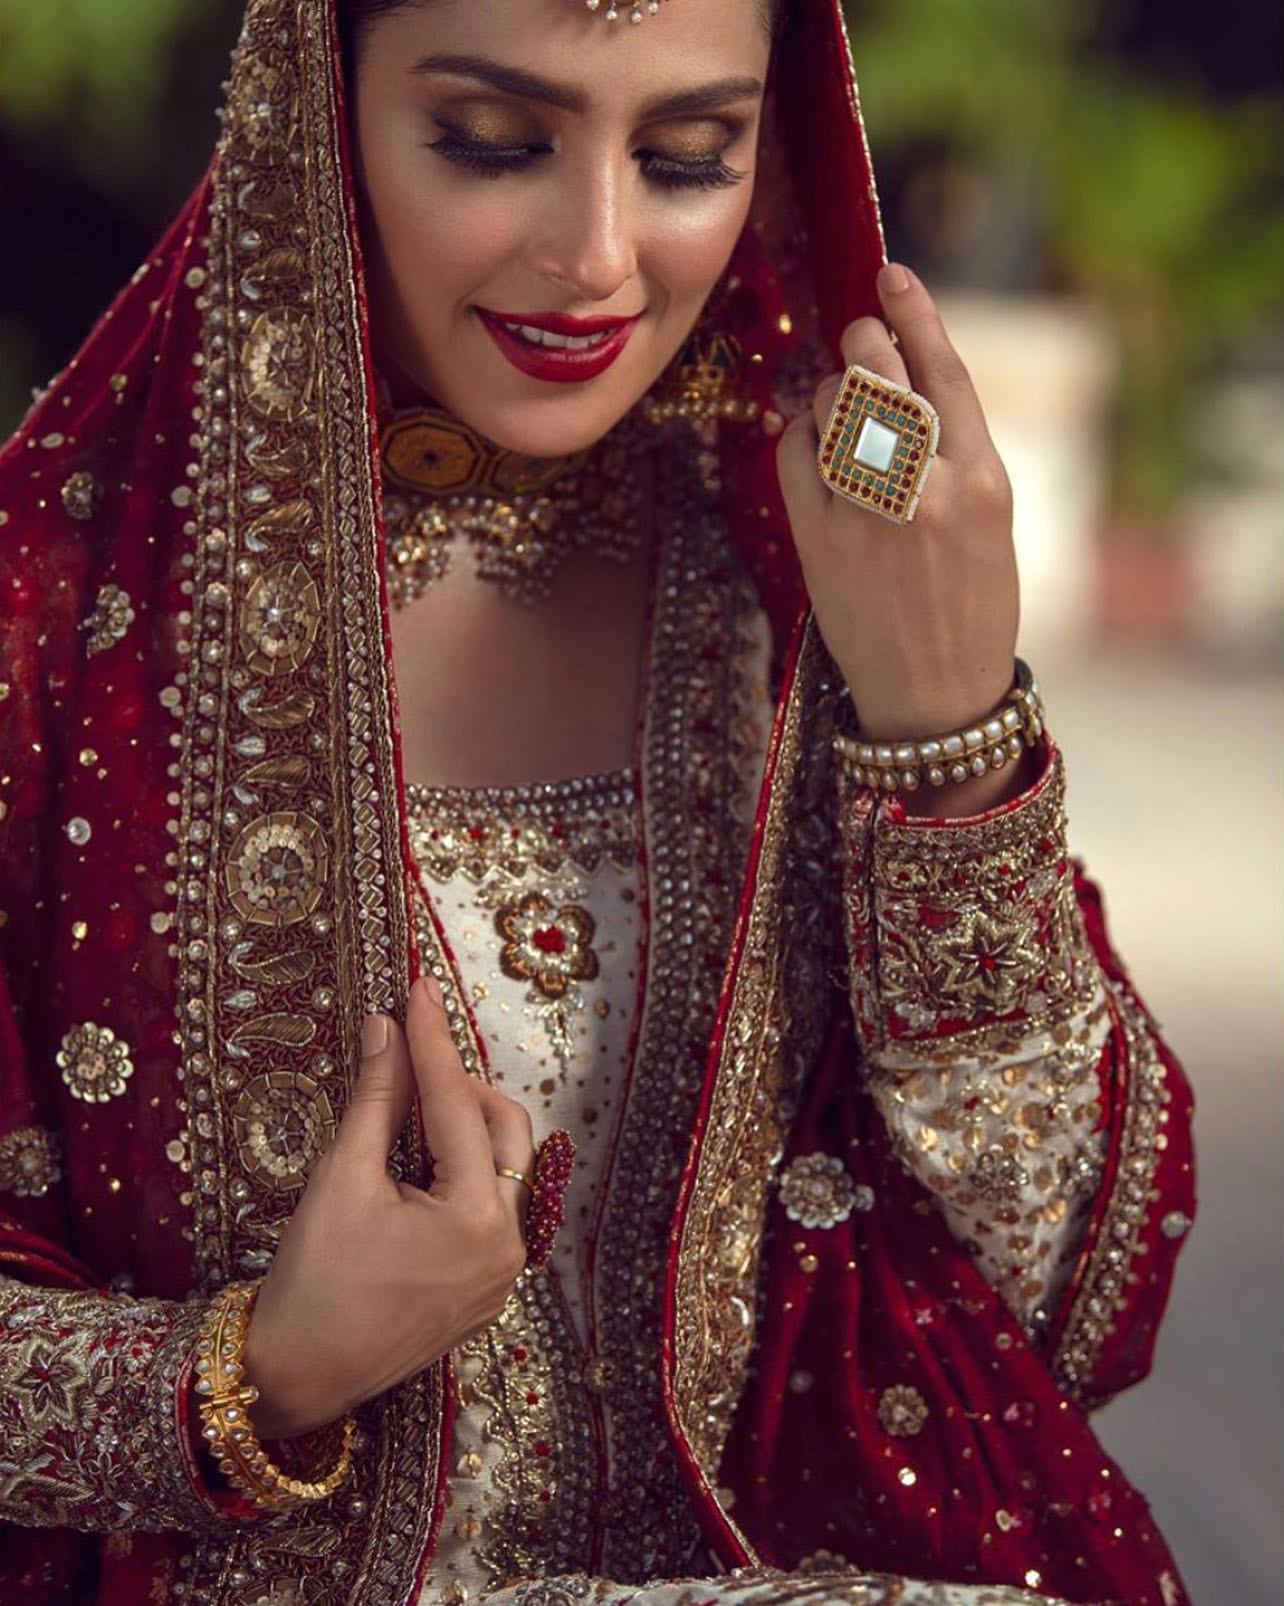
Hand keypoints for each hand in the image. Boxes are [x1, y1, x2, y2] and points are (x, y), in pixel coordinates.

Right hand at [241, 975, 532, 1438]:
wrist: (295, 1377)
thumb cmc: (313, 1281)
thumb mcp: (342, 1179)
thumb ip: (377, 1099)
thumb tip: (386, 1027)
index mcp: (478, 1219)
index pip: (458, 1104)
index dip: (433, 1040)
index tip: (419, 987)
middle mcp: (508, 1246)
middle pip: (504, 1130)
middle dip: (461, 1086)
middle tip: (411, 1060)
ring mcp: (503, 1275)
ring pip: (504, 1169)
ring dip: (465, 1130)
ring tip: (412, 1110)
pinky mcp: (487, 1291)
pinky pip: (493, 1211)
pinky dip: (464, 1175)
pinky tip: (420, 1165)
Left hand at [777, 263, 1024, 810]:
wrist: (937, 699)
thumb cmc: (973, 608)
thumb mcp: (992, 522)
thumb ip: (957, 451)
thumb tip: (907, 380)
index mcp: (984, 479)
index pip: (944, 370)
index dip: (913, 313)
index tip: (889, 274)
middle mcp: (927, 490)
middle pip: (879, 375)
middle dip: (861, 345)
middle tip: (856, 344)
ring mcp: (869, 516)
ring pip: (832, 409)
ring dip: (828, 393)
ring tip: (841, 414)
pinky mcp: (820, 544)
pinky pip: (794, 457)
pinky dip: (797, 436)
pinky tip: (809, 442)